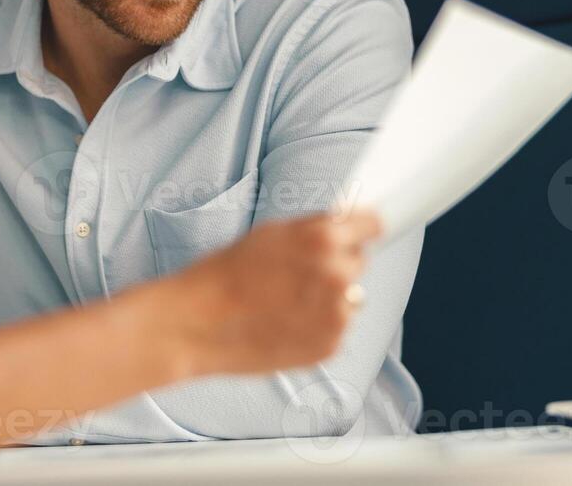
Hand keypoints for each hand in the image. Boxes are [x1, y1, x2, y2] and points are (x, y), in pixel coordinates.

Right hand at [170, 211, 381, 376]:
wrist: (199, 323)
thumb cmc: (226, 274)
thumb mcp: (271, 234)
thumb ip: (315, 230)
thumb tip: (346, 226)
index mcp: (323, 238)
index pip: (373, 225)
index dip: (364, 228)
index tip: (362, 232)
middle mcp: (337, 275)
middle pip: (359, 262)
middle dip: (337, 263)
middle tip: (300, 273)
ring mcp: (336, 314)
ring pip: (351, 298)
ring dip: (330, 298)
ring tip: (287, 302)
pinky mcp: (330, 346)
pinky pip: (337, 328)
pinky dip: (318, 326)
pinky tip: (286, 322)